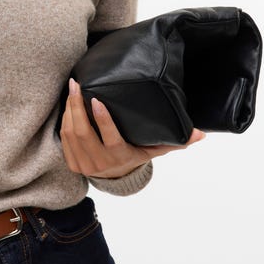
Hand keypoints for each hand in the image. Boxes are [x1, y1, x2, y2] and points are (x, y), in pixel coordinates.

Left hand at [59, 77, 205, 178]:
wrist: (116, 178)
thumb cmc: (135, 155)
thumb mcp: (153, 149)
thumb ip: (174, 142)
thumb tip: (200, 134)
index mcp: (119, 157)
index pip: (110, 138)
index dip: (102, 119)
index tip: (96, 99)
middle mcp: (100, 163)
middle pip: (83, 132)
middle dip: (76, 106)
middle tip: (76, 85)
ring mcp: (84, 164)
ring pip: (70, 133)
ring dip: (68, 110)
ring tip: (72, 90)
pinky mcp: (73, 163)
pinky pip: (63, 139)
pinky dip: (64, 121)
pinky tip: (67, 105)